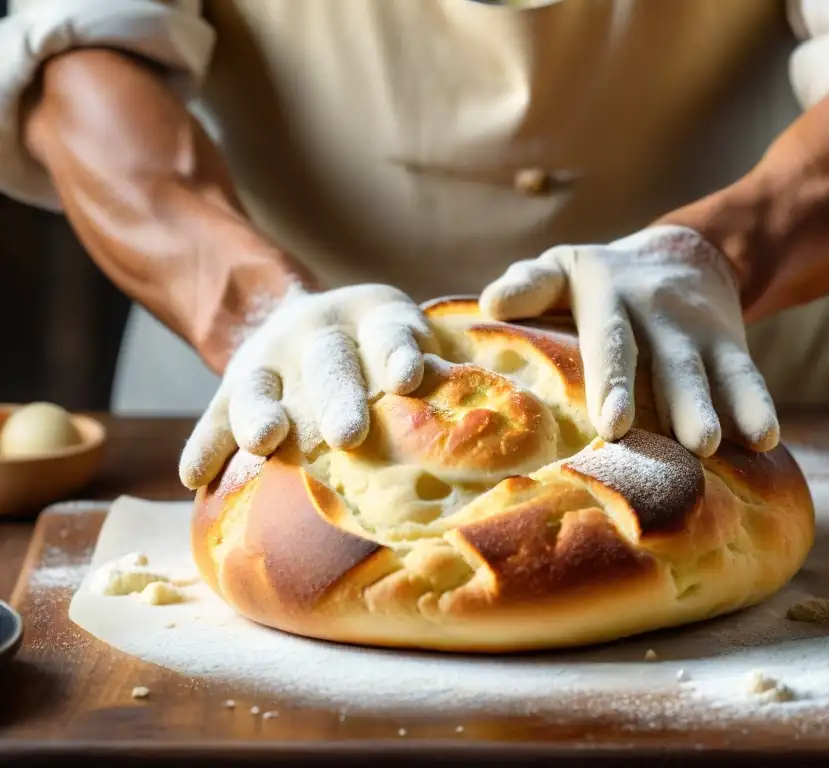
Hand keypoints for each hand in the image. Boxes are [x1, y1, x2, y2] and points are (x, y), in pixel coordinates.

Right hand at [178, 284, 438, 488]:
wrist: (303, 319)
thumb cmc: (381, 351)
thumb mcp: (409, 341)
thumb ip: (439, 372)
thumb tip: (512, 422)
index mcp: (376, 318)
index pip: (390, 332)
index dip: (398, 351)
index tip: (408, 376)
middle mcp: (321, 333)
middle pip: (329, 364)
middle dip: (339, 398)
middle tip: (349, 434)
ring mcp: (273, 358)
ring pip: (263, 384)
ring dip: (263, 413)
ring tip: (265, 441)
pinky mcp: (235, 382)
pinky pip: (215, 413)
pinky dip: (205, 443)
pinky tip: (193, 475)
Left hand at [479, 225, 778, 456]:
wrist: (686, 254)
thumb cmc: (602, 278)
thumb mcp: (564, 267)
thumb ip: (530, 285)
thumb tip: (492, 303)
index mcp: (609, 297)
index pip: (612, 340)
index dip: (614, 381)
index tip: (612, 422)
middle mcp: (658, 315)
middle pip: (668, 363)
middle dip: (676, 404)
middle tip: (684, 444)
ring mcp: (698, 333)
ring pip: (710, 373)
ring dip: (718, 409)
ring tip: (715, 446)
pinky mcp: (730, 347)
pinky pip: (746, 376)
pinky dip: (757, 405)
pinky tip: (765, 441)